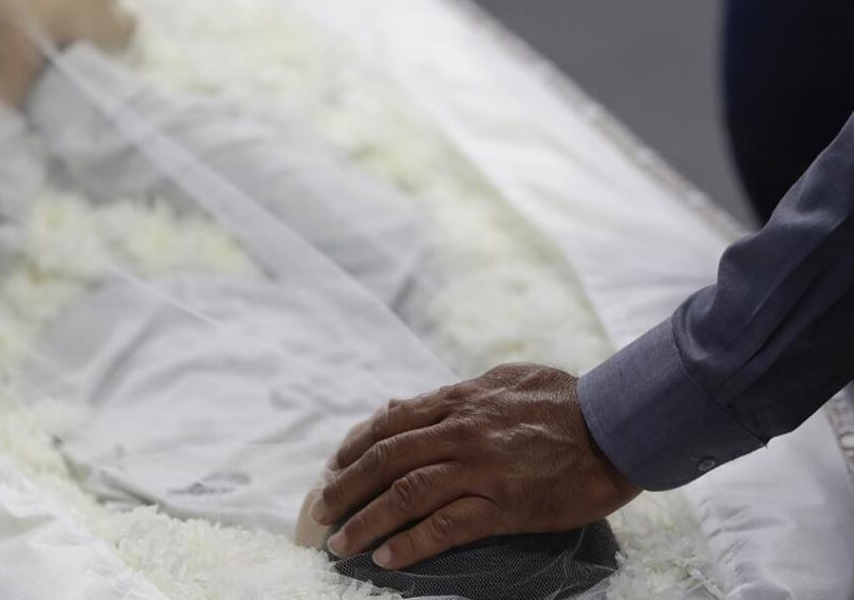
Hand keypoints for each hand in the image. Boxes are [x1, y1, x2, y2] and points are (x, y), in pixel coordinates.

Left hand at [309, 363, 639, 569]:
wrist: (617, 425)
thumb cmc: (564, 400)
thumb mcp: (502, 380)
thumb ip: (452, 394)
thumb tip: (402, 403)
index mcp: (459, 401)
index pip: (390, 424)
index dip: (354, 447)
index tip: (332, 468)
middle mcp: (461, 432)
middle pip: (386, 460)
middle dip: (346, 488)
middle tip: (320, 510)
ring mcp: (481, 468)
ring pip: (406, 495)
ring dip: (366, 521)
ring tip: (340, 544)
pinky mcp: (505, 505)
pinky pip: (447, 527)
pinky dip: (411, 543)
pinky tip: (387, 558)